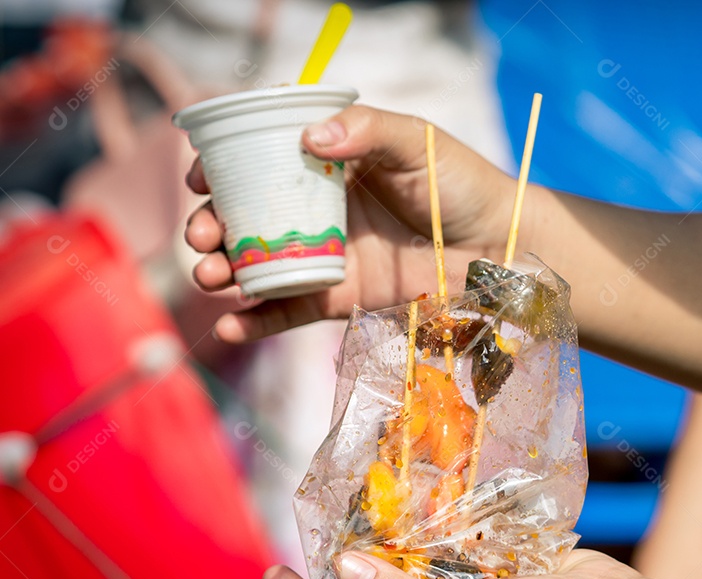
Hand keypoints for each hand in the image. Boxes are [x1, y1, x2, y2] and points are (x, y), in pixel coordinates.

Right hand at [185, 106, 517, 341]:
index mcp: (328, 164)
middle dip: (211, 224)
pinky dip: (255, 322)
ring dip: (221, 269)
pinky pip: (288, 312)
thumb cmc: (460, 183)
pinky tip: (229, 325)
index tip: (201, 177)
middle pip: (246, 215)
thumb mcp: (417, 141)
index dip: (222, 168)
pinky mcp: (340, 298)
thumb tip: (311, 136)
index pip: (260, 161)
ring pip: (257, 264)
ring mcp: (325, 255)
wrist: (499, 246)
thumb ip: (368, 130)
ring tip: (209, 274)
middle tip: (203, 232)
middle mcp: (317, 210)